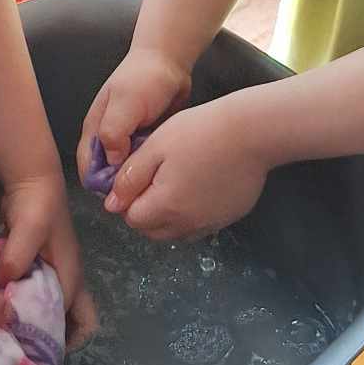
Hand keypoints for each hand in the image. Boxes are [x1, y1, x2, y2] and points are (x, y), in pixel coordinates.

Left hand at [0, 171, 97, 346]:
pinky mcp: (36, 269)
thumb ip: (15, 259)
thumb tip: (2, 287)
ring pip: (47, 310)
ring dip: (29, 320)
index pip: (75, 323)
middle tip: (19, 346)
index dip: (57, 340)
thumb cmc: (37, 206)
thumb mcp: (27, 231)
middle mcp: (66, 281)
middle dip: (47, 337)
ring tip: (4, 328)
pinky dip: (17, 301)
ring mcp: (52, 275)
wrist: (32, 181)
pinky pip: (30, 295)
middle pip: (69, 322)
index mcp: (71, 278)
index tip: (33, 352)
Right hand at [77, 44, 190, 182]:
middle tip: (142, 190)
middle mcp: (109, 137)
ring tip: (156, 181)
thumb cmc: (144, 78)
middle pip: (108, 173)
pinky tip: (164, 168)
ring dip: (139, 175)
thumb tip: (112, 163)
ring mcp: (128, 138)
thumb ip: (113, 133)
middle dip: (121, 184)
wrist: (169, 60)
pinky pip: (145, 159)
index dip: (99, 184)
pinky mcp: (146, 138)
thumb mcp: (125, 104)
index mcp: (95, 129)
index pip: (87, 167)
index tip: (119, 195)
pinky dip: (151, 165)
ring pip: (128, 168)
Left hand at [105, 97, 270, 238]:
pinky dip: (192, 215)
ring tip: (175, 183)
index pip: (132, 220)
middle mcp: (188, 223)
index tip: (136, 178)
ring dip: (168, 217)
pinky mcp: (229, 217)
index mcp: (165, 206)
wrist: (251, 132)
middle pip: (152, 231)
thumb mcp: (155, 147)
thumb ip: (130, 178)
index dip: (128, 200)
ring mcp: (211, 223)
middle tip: (153, 180)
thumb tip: (112, 204)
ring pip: (177, 232)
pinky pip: (201, 226)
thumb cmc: (200, 132)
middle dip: (145, 212)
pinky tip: (198, 188)